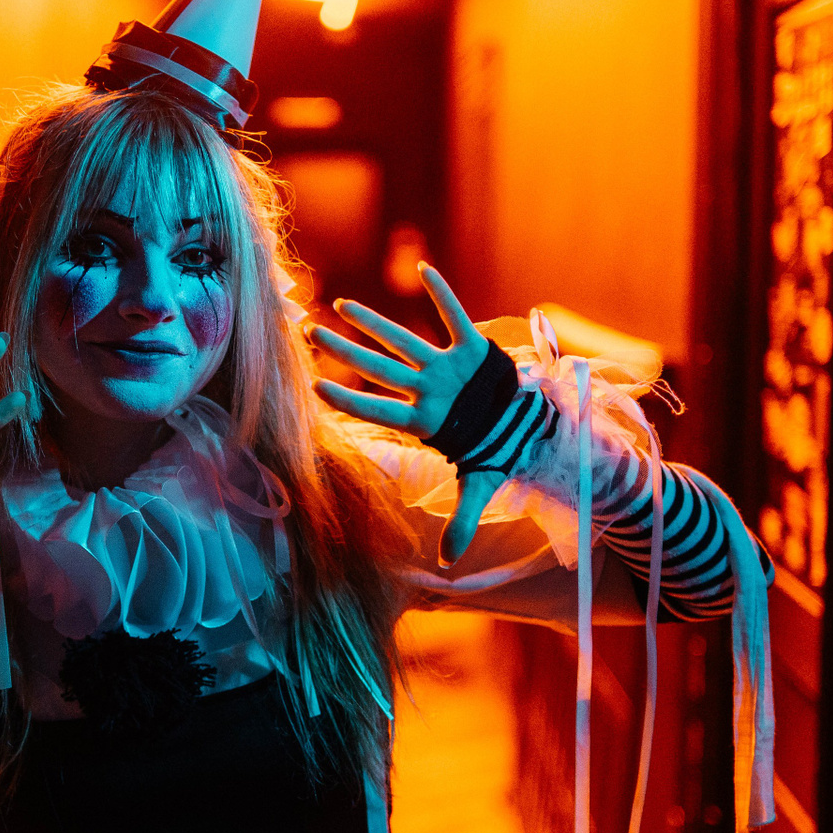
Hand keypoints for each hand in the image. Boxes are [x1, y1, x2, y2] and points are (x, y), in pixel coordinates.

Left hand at [307, 265, 503, 568]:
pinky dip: (442, 294)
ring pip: (404, 340)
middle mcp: (427, 389)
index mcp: (424, 420)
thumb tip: (447, 564)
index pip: (377, 409)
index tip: (314, 389)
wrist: (522, 427)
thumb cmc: (492, 450)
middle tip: (310, 334)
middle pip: (379, 368)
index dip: (347, 400)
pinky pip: (455, 316)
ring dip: (375, 323)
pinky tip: (423, 268)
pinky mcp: (472, 349)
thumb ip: (461, 520)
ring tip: (341, 306)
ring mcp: (446, 368)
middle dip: (346, 353)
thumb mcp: (479, 486)